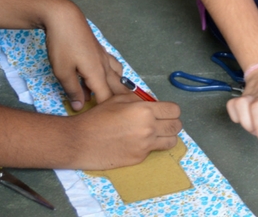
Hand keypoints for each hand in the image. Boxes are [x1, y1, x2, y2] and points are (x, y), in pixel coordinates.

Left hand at [42, 3, 128, 111]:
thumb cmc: (62, 46)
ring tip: (121, 98)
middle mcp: (106, 66)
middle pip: (118, 88)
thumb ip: (72, 91)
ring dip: (121, 88)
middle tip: (124, 115)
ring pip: (119, 76)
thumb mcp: (62, 72)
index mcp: (97, 74)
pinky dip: (116, 75)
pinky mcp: (100, 51)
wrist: (64, 18)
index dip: (107, 112)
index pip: (107, 98)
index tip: (106, 123)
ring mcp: (105, 57)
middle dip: (122, 103)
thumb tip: (80, 106)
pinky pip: (114, 66)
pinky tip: (109, 76)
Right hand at [68, 93, 182, 169]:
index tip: (165, 112)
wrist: (80, 141)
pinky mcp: (139, 158)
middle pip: (176, 126)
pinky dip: (151, 146)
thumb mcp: (118, 99)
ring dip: (166, 136)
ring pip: (171, 141)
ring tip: (155, 133)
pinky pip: (155, 150)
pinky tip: (139, 142)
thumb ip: (140, 100)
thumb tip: (154, 103)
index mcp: (145, 111)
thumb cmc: (97, 118)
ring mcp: (145, 145)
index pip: (174, 110)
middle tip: (162, 122)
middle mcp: (149, 128)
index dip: (171, 110)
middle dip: (172, 123)